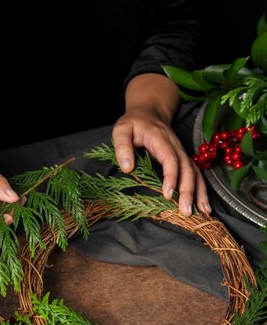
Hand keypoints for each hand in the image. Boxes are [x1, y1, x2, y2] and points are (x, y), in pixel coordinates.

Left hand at [112, 75, 210, 215]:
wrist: (149, 112)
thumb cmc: (133, 123)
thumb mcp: (121, 129)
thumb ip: (122, 147)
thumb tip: (127, 168)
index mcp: (160, 139)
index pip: (170, 158)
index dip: (171, 176)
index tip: (168, 194)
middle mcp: (175, 146)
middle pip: (187, 168)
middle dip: (189, 190)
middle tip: (185, 211)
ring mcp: (181, 152)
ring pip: (195, 172)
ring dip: (199, 192)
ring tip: (203, 212)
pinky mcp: (183, 158)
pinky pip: (195, 173)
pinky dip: (201, 189)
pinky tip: (203, 205)